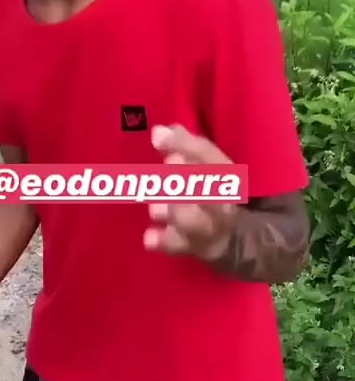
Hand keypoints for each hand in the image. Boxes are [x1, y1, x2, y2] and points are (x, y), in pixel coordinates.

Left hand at [144, 124, 237, 258]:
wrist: (232, 235)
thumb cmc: (208, 190)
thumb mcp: (204, 166)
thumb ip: (184, 146)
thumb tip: (160, 130)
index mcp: (226, 175)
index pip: (209, 157)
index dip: (184, 144)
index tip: (156, 136)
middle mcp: (223, 202)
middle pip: (210, 190)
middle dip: (187, 177)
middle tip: (166, 165)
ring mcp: (211, 228)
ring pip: (196, 222)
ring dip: (176, 211)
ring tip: (156, 208)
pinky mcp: (197, 249)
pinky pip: (181, 248)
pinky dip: (165, 242)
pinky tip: (149, 238)